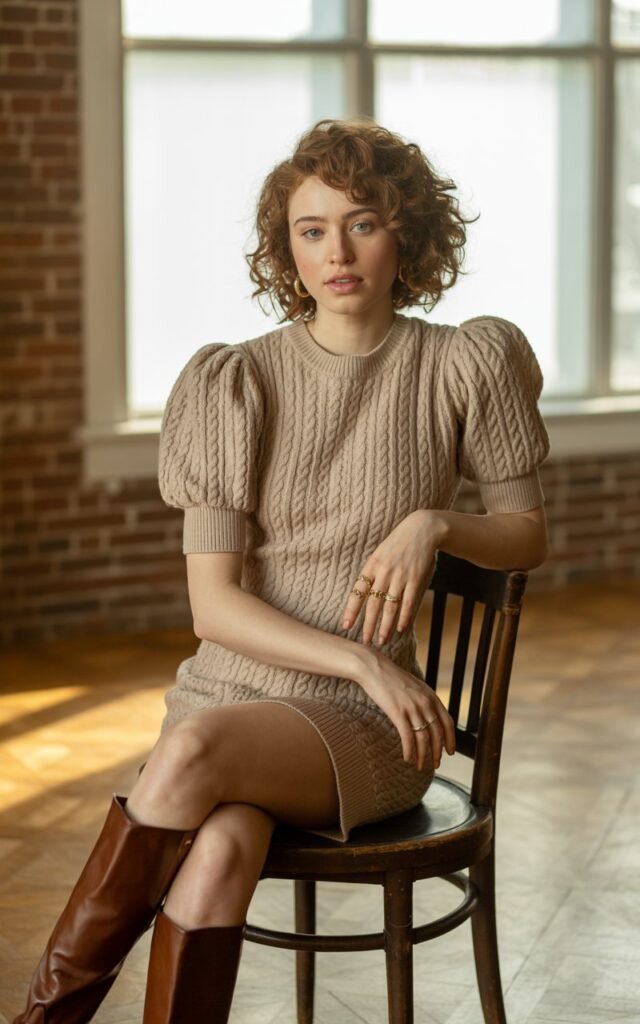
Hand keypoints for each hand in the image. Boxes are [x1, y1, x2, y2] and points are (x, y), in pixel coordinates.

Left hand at [341, 510, 443, 645]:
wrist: (422, 529)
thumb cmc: (399, 543)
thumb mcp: (380, 554)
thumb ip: (373, 574)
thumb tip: (364, 595)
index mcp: (371, 566)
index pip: (358, 592)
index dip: (351, 610)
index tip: (346, 626)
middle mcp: (384, 572)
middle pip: (373, 604)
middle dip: (368, 625)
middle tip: (364, 641)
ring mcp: (400, 576)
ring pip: (390, 607)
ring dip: (385, 626)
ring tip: (382, 640)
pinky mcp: (415, 578)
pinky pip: (408, 602)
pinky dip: (404, 617)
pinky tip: (400, 628)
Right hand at [355, 649, 455, 769]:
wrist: (373, 668)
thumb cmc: (391, 678)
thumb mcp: (415, 686)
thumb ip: (424, 700)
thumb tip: (428, 717)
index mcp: (431, 696)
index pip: (448, 722)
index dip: (450, 739)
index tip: (450, 752)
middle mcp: (425, 703)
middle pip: (437, 734)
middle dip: (437, 752)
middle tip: (435, 764)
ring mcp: (412, 708)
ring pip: (423, 739)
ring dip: (423, 756)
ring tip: (420, 766)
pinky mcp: (398, 713)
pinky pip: (407, 737)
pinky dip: (409, 751)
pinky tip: (407, 758)